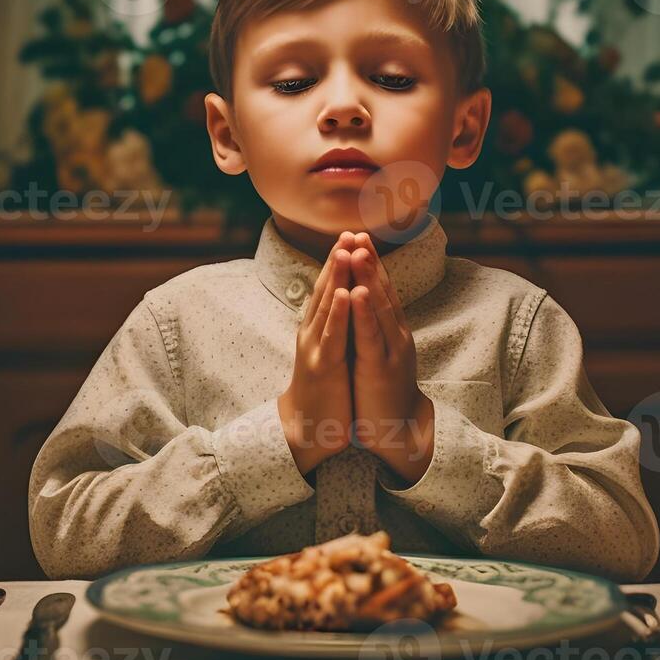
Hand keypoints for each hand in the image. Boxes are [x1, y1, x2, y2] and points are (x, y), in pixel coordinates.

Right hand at [278, 232, 355, 473]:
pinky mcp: (323, 367)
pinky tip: (343, 293)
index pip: (329, 288)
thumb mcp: (331, 350)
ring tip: (345, 251)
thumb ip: (334, 325)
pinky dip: (337, 313)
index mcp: (319, 328)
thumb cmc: (325, 388)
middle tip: (347, 231)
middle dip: (337, 260)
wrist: (309, 428)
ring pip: (327, 306)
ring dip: (335, 277)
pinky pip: (332, 336)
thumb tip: (342, 301)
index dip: (339, 262)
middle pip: (326, 289)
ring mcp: (316, 348)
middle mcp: (313, 332)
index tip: (351, 235)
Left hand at [346, 233, 434, 483]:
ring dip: (368, 278)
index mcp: (391, 331)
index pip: (381, 290)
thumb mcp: (378, 353)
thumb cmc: (383, 392)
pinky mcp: (381, 368)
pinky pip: (371, 336)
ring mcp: (390, 350)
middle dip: (369, 261)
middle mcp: (395, 334)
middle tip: (358, 232)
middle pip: (382, 291)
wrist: (398, 430)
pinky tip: (358, 293)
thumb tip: (363, 304)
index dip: (371, 263)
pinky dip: (365, 313)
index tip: (358, 237)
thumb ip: (373, 328)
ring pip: (379, 308)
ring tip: (358, 251)